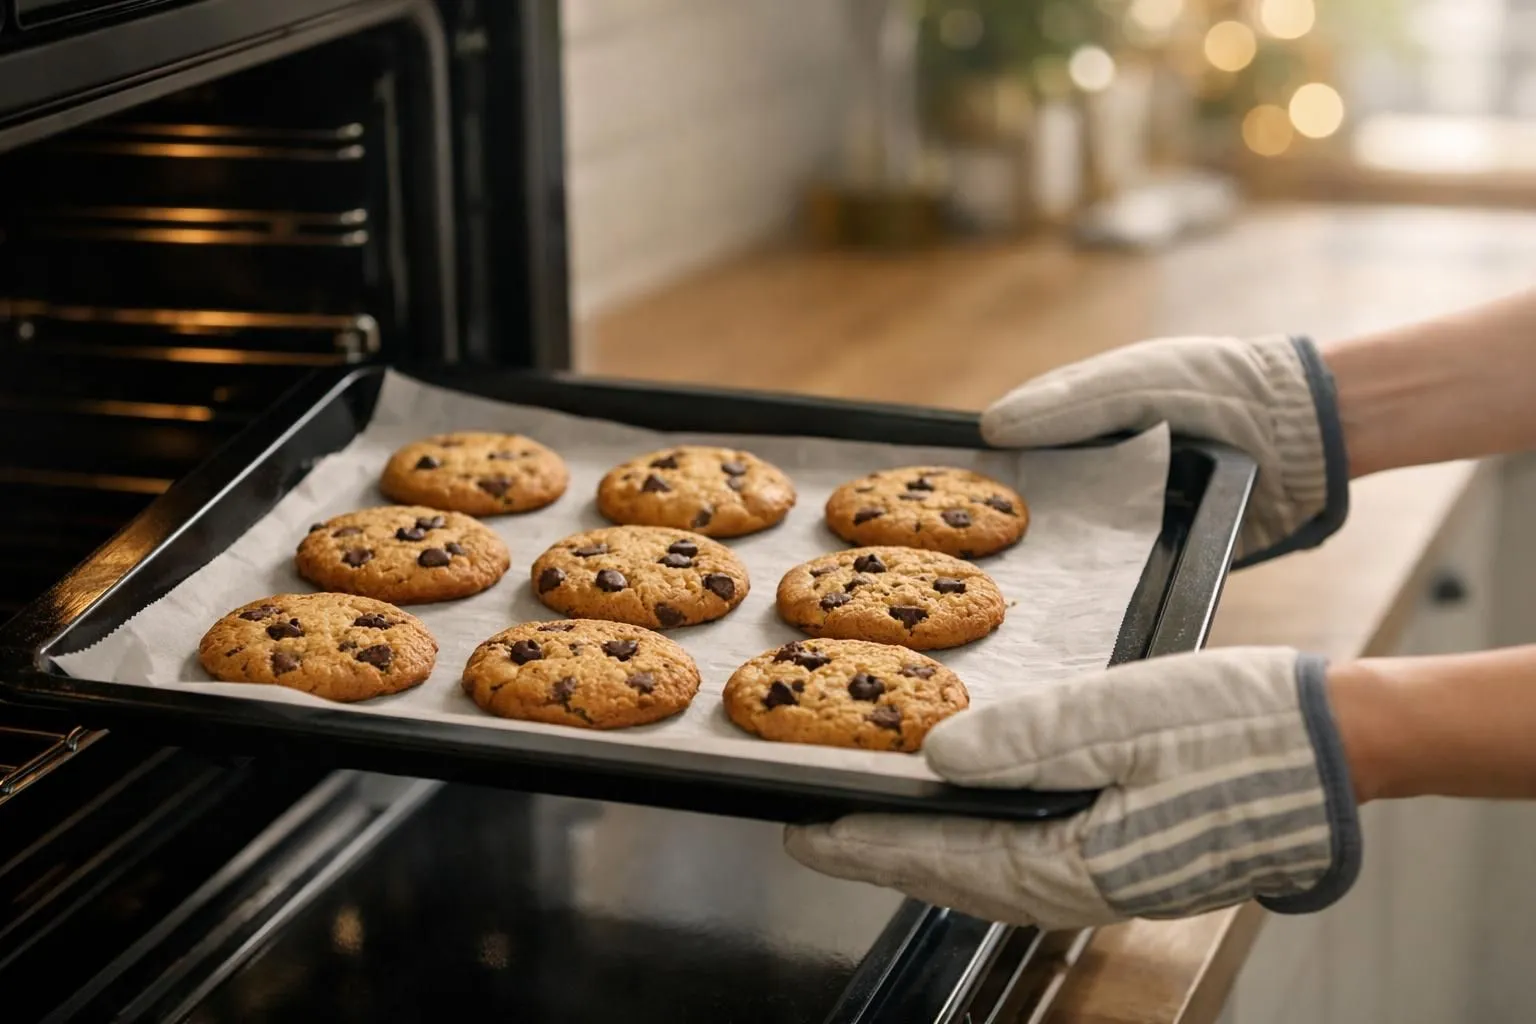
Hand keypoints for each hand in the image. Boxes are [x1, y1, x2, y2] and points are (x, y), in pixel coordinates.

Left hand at [784, 648, 1362, 929]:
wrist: (1336, 748)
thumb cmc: (1239, 728)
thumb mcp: (1124, 716)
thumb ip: (1028, 741)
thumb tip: (937, 756)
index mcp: (1074, 862)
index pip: (940, 858)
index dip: (865, 843)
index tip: (803, 830)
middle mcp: (1082, 886)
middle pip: (955, 876)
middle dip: (882, 854)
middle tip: (817, 832)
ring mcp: (1107, 877)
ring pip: (987, 875)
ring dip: (925, 852)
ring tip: (874, 827)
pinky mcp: (1127, 856)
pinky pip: (1026, 863)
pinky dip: (976, 846)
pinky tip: (964, 820)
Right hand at [981, 335, 1348, 566]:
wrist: (1297, 433)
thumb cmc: (1209, 387)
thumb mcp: (1131, 380)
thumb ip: (1065, 403)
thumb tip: (990, 429)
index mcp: (1075, 422)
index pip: (1008, 453)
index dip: (974, 475)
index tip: (938, 501)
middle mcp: (1090, 472)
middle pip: (1028, 506)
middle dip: (997, 531)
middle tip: (959, 557)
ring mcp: (1119, 517)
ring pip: (1063, 546)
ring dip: (1038, 563)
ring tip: (996, 585)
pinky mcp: (1151, 557)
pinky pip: (1107, 579)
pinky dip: (1084, 590)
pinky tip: (1055, 602)